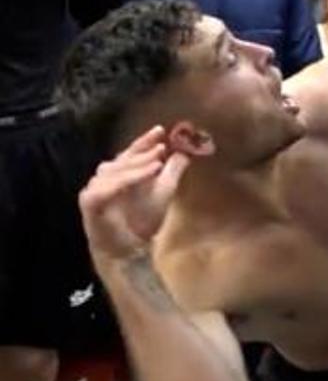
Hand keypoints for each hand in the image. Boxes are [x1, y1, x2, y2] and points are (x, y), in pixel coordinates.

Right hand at [78, 126, 191, 263]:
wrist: (131, 250)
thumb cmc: (145, 220)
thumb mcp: (165, 191)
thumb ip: (173, 171)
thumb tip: (184, 151)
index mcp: (122, 172)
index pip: (131, 151)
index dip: (144, 140)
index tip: (159, 130)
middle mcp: (106, 178)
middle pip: (122, 159)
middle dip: (142, 152)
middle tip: (161, 147)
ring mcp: (95, 189)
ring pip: (113, 171)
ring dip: (135, 165)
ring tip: (156, 163)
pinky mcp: (89, 203)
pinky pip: (104, 189)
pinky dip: (122, 181)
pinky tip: (141, 177)